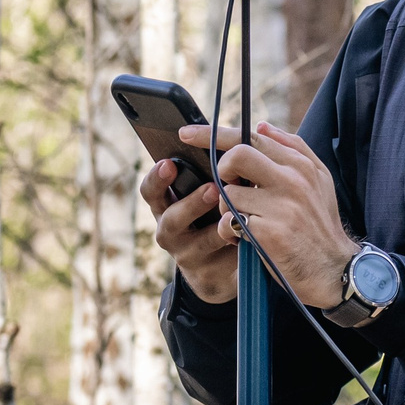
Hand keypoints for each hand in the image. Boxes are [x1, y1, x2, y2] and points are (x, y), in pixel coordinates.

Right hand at [142, 140, 238, 302]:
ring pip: (197, 243)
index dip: (157, 178)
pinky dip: (234, 246)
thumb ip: (220, 168)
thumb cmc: (219, 216)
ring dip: (214, 228)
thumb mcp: (214, 192)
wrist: (227, 265)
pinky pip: (220, 261)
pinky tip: (248, 236)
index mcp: (169, 204)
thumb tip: (252, 130)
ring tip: (230, 213)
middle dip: (189, 203)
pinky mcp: (208, 274)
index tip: (169, 163)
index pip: (152, 190)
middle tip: (212, 188)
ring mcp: (187, 254)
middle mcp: (171, 228)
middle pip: (169, 218)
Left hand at [199, 122, 362, 311]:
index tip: (187, 133)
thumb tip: (260, 127)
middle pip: (236, 156)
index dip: (214, 134)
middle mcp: (292, 180)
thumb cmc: (320, 224)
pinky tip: (247, 239)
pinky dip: (230, 232)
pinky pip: (229, 222)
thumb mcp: (318, 180)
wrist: (335, 269)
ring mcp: (281, 206)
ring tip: (247, 221)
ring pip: (228, 193)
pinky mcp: (269, 233)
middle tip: (230, 187)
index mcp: (300, 164)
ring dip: (229, 209)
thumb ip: (292, 148)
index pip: (251, 138)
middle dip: (223, 170)